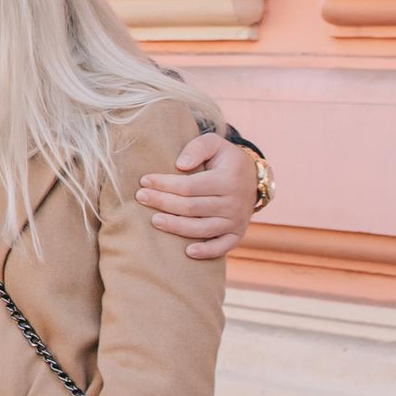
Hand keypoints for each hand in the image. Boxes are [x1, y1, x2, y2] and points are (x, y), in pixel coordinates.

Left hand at [138, 126, 258, 255]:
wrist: (254, 178)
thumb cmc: (226, 159)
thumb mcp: (215, 143)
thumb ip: (197, 148)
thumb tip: (180, 165)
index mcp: (227, 180)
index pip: (189, 186)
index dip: (164, 184)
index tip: (144, 181)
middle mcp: (233, 203)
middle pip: (191, 208)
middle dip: (163, 203)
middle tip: (141, 197)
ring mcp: (236, 221)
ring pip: (202, 228)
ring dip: (176, 226)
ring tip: (154, 220)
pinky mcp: (237, 234)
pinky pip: (222, 247)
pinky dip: (207, 252)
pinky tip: (188, 252)